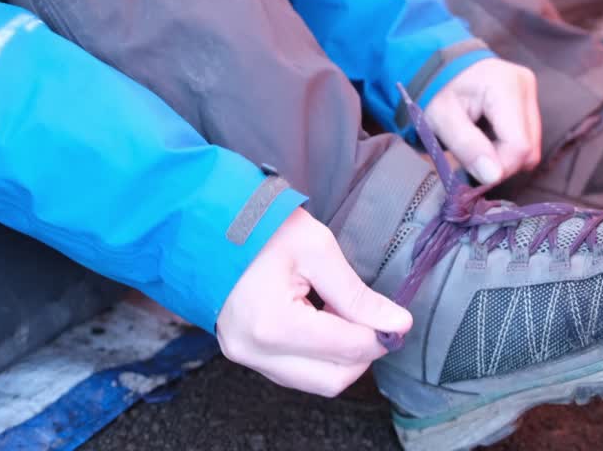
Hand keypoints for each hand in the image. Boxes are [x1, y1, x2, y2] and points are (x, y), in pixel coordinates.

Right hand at [217, 208, 411, 396]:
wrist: (205, 221)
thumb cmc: (258, 227)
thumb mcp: (317, 249)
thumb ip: (357, 294)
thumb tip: (396, 324)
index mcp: (274, 325)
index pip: (348, 349)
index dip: (380, 335)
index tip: (396, 319)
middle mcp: (255, 351)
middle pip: (333, 379)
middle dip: (361, 352)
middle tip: (367, 315)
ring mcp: (245, 356)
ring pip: (313, 381)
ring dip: (337, 355)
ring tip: (336, 310)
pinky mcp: (242, 353)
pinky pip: (293, 371)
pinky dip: (316, 354)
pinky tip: (317, 318)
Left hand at [423, 57, 541, 184]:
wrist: (438, 65)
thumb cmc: (436, 89)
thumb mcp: (440, 118)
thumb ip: (466, 145)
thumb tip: (493, 175)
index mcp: (505, 86)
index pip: (519, 146)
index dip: (498, 167)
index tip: (473, 168)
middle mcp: (525, 85)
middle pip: (529, 148)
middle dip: (501, 162)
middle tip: (473, 156)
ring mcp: (530, 91)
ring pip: (531, 146)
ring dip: (505, 155)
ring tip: (478, 143)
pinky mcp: (529, 98)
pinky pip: (528, 136)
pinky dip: (509, 145)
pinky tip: (488, 136)